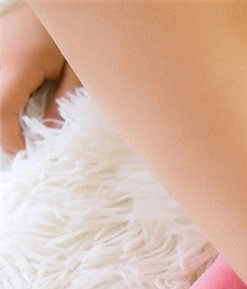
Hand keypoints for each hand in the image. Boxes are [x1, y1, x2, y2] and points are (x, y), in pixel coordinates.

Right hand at [0, 1, 81, 154]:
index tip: (24, 155)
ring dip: (2, 117)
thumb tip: (50, 130)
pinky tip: (16, 110)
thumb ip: (65, 101)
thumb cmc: (72, 34)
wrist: (61, 4)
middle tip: (22, 146)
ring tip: (20, 129)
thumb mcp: (77, 71)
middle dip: (2, 132)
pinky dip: (3, 102)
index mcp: (17, 65)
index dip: (9, 138)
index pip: (1, 109)